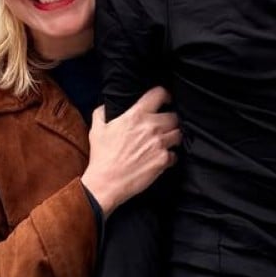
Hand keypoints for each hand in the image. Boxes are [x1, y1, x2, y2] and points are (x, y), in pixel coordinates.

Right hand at [82, 89, 180, 213]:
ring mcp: (159, 144)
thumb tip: (106, 106)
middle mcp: (151, 127)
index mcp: (136, 116)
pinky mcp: (163, 160)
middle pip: (174, 116)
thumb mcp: (97, 129)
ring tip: (165, 140)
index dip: (164, 95)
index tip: (165, 99)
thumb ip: (102, 112)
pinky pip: (175, 154)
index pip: (159, 94)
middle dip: (170, 119)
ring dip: (173, 136)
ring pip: (178, 134)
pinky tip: (162, 157)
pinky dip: (170, 156)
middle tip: (164, 125)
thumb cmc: (101, 156)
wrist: (106, 182)